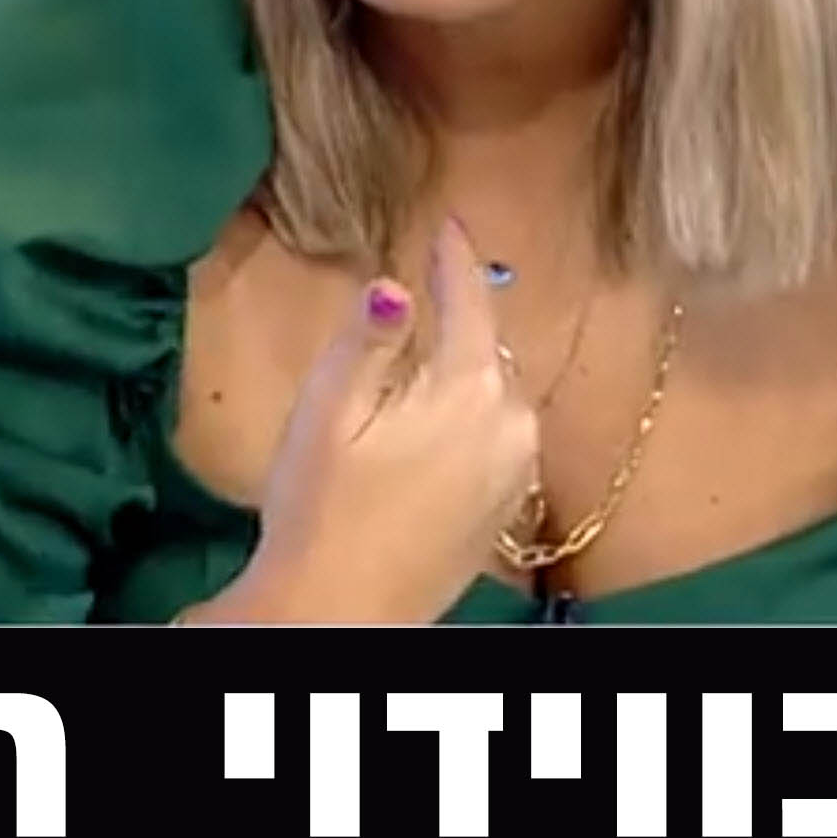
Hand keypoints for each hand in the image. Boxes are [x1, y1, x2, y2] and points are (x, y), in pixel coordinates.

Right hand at [196, 217, 539, 622]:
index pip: (470, 301)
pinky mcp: (507, 510)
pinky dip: (473, 417)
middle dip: (459, 316)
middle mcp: (513, 426)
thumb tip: (396, 282)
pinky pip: (499, 438)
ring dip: (466, 370)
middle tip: (428, 286)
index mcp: (470, 390)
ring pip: (495, 394)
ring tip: (424, 358)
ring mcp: (517, 473)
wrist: (339, 615)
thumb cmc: (319, 509)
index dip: (454, 258)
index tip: (449, 222)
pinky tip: (433, 427)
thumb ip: (369, 338)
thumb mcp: (328, 410)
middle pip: (487, 348)